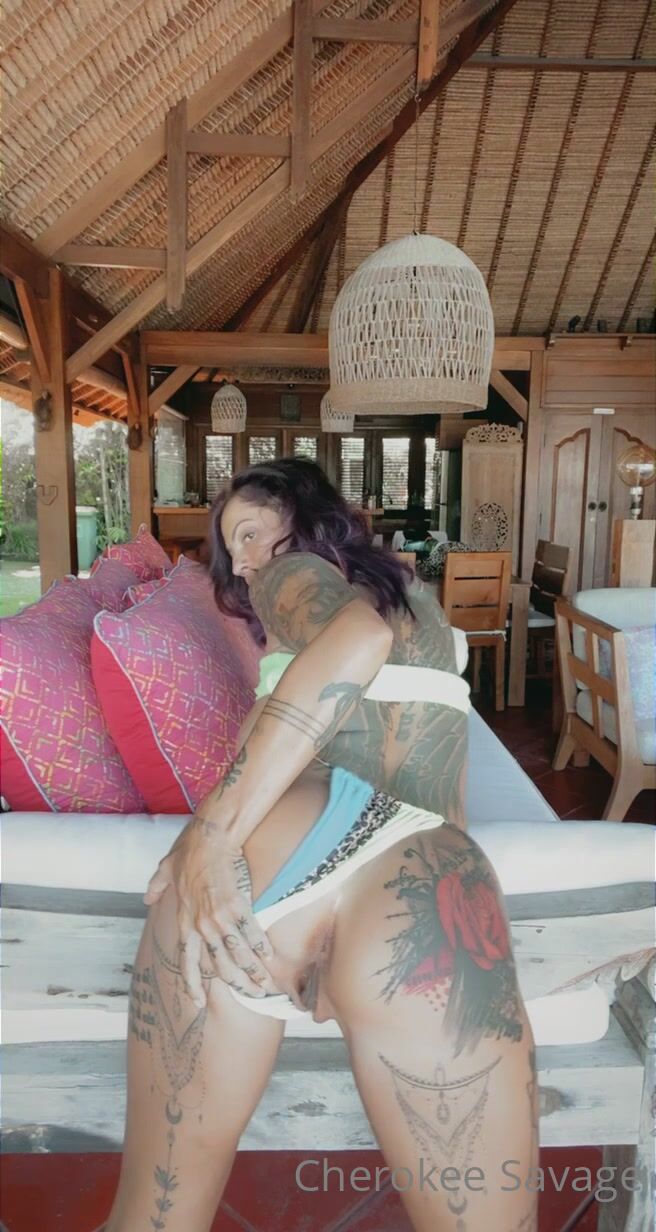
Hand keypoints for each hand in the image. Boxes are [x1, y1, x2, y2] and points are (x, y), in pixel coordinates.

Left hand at [144, 818, 280, 1007]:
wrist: (209, 838)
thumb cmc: (189, 851)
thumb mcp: (165, 869)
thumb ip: (157, 886)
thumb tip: (147, 897)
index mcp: (185, 921)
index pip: (187, 962)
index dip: (193, 985)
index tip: (199, 1002)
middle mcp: (200, 925)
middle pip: (218, 965)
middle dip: (236, 983)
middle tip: (250, 993)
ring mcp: (218, 917)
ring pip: (237, 954)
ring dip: (253, 971)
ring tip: (265, 983)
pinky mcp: (237, 905)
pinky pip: (251, 933)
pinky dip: (261, 946)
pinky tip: (269, 956)